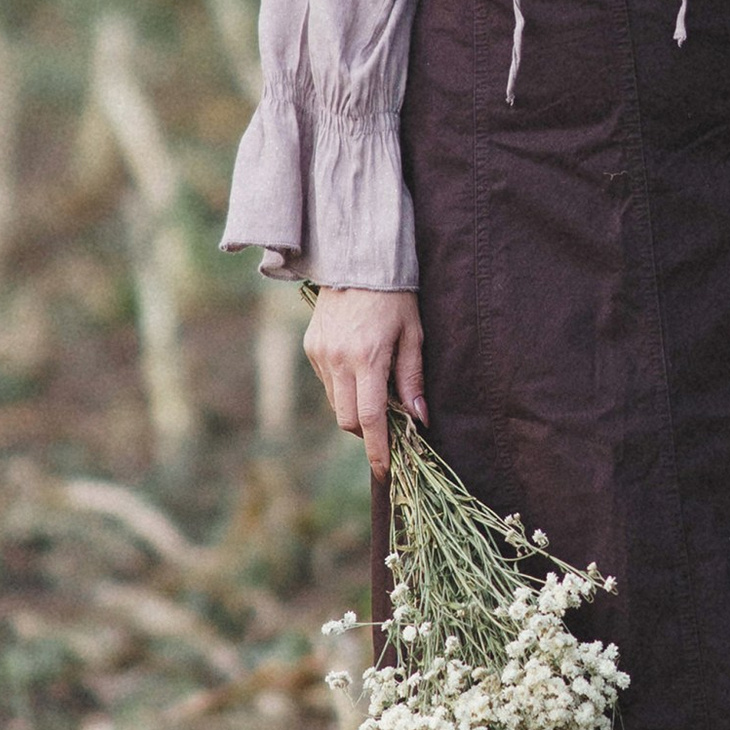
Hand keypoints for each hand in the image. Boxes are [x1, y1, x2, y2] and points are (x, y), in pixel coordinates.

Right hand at [304, 287, 425, 477]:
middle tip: (389, 428)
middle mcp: (338, 360)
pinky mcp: (311, 347)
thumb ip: (412, 378)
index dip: (378, 450)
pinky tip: (359, 369)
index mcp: (368, 358)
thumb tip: (419, 419)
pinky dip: (344, 388)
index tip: (385, 471)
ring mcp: (319, 354)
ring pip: (335, 403)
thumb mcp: (413, 334)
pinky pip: (327, 383)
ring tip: (376, 391)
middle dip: (367, 432)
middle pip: (347, 420)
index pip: (370, 419)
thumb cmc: (395, 296)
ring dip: (355, 409)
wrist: (357, 258)